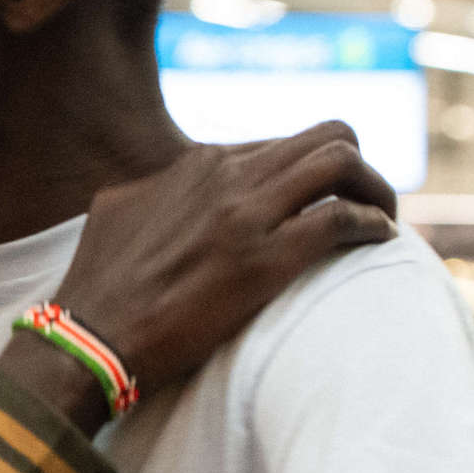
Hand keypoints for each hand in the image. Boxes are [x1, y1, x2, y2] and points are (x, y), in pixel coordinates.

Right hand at [52, 121, 395, 393]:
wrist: (91, 337)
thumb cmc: (99, 285)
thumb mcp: (119, 209)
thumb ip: (158, 188)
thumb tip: (171, 185)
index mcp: (197, 164)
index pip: (280, 145)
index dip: (310, 173)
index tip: (320, 203)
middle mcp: (226, 176)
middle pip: (326, 135)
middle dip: (358, 165)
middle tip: (368, 202)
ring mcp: (246, 214)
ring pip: (343, 161)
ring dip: (376, 188)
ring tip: (383, 219)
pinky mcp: (265, 259)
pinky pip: (342, 219)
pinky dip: (371, 225)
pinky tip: (381, 241)